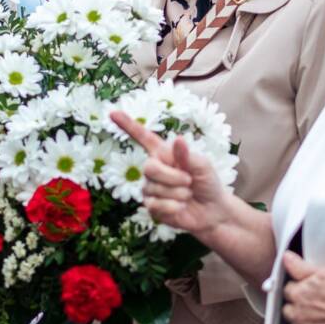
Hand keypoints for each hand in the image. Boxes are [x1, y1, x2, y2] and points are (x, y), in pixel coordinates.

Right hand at [111, 110, 233, 239]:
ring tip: (188, 195)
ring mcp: (150, 188)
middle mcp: (153, 168)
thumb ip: (187, 155)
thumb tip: (177, 139)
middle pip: (149, 168)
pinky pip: (156, 205)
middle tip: (189, 181)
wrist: (212, 210)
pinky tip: (181, 207)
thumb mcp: (202, 165)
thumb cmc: (206, 182)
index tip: (112, 113)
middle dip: (172, 176)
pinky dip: (174, 207)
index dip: (128, 125)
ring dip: (178, 193)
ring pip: (154, 188)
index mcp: (164, 153)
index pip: (143, 137)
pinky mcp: (151, 206)